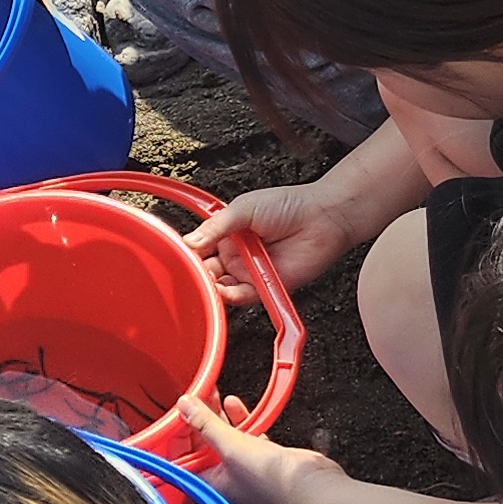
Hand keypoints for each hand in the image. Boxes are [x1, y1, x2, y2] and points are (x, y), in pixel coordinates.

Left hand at [168, 390, 342, 503]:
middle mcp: (226, 479)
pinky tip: (234, 403)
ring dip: (216, 416)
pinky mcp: (265, 457)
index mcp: (211, 484)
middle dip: (196, 421)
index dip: (176, 438)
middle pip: (202, 446)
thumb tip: (184, 406)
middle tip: (190, 398)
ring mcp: (246, 468)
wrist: (313, 486)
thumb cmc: (272, 480)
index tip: (172, 415)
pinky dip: (239, 419)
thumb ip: (206, 424)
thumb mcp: (230, 446)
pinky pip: (245, 435)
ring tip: (208, 393)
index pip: (183, 461)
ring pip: (224, 438)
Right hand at [184, 179, 380, 303]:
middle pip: (207, 272)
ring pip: (222, 288)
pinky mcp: (267, 287)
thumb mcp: (244, 209)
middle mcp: (236, 256)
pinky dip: (232, 297)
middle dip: (198, 274)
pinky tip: (225, 290)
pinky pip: (245, 297)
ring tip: (206, 282)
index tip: (178, 256)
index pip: (199, 249)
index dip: (188, 254)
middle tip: (190, 272)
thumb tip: (189, 241)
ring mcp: (251, 273)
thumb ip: (216, 227)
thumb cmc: (289, 206)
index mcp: (226, 235)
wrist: (323, 217)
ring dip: (212, 288)